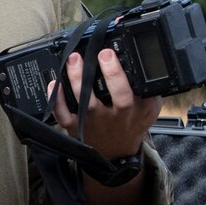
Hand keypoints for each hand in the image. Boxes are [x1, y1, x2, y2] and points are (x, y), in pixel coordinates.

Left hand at [49, 49, 163, 164]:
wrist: (116, 151)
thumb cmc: (130, 123)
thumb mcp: (149, 108)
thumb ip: (150, 89)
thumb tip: (146, 62)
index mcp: (136, 109)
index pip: (136, 91)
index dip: (123, 73)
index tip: (112, 53)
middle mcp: (117, 116)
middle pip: (117, 95)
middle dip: (111, 73)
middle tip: (102, 53)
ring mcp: (95, 122)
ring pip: (87, 103)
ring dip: (79, 80)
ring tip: (74, 59)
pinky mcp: (76, 128)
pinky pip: (64, 116)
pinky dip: (57, 101)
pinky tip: (54, 84)